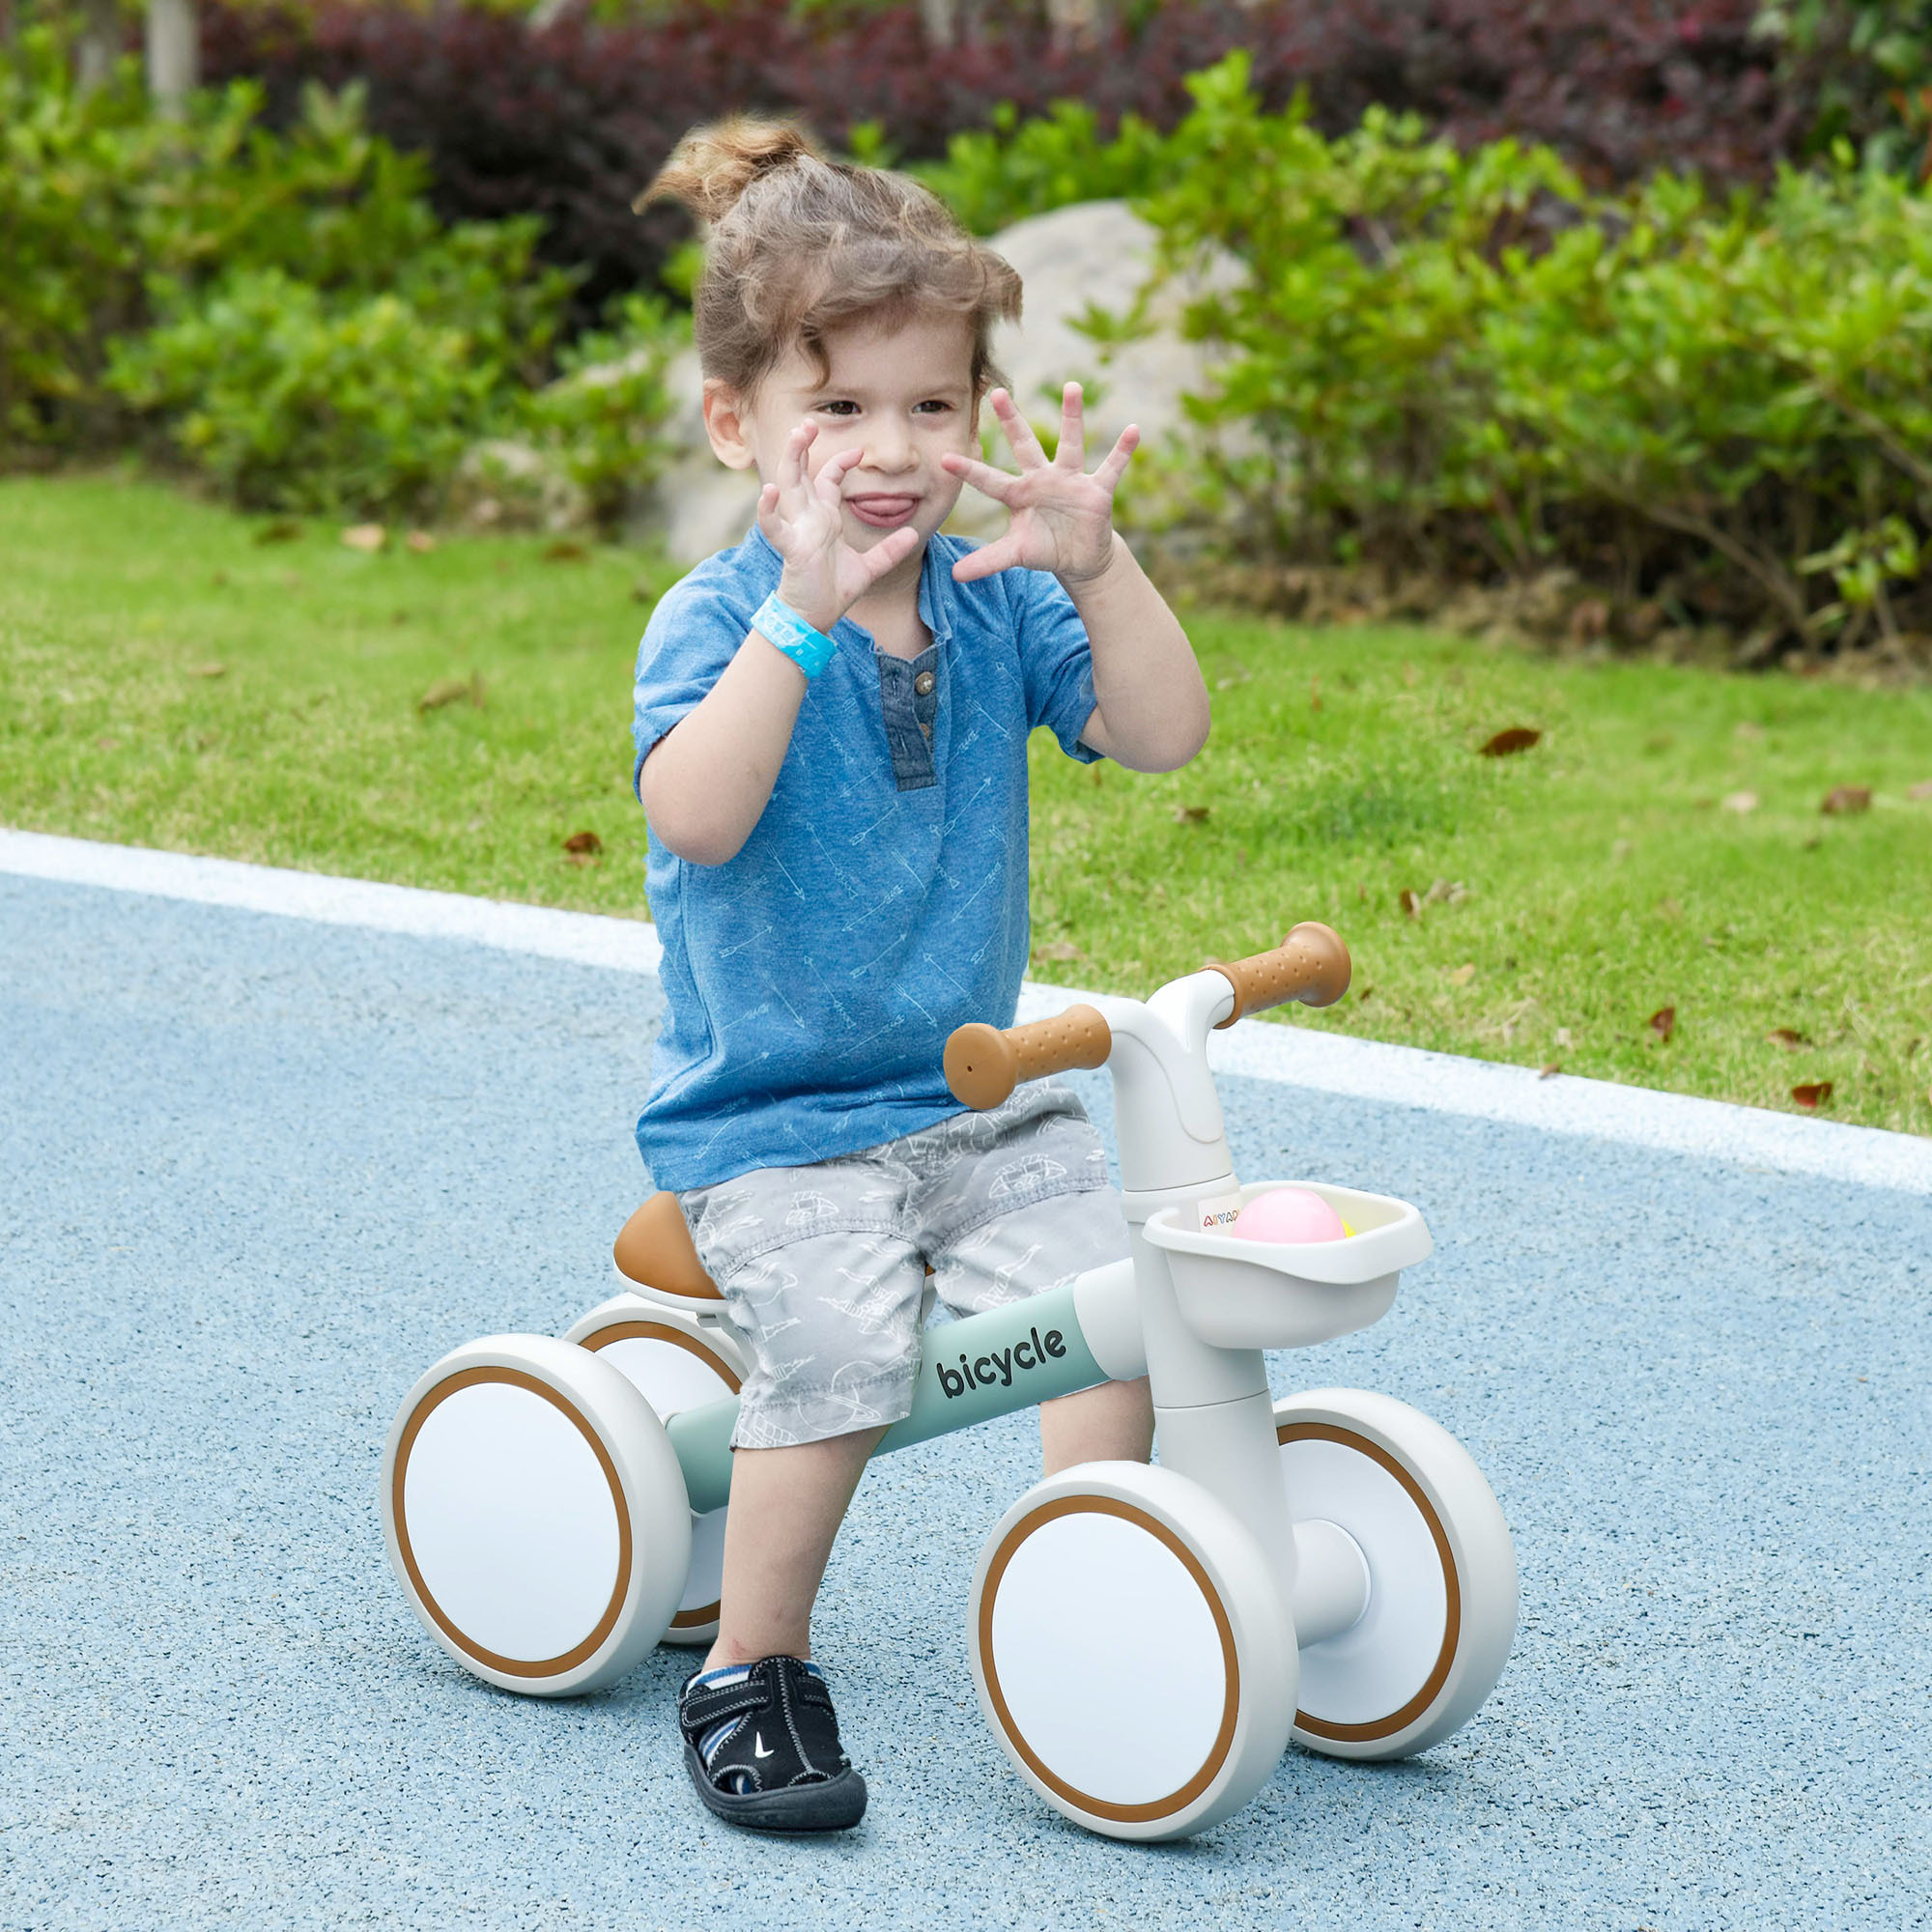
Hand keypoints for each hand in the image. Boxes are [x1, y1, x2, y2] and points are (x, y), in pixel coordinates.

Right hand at [756, 422, 919, 633]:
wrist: (815, 618)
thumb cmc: (834, 590)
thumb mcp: (870, 568)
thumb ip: (890, 550)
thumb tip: (912, 534)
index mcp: (823, 518)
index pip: (827, 479)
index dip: (840, 461)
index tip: (858, 451)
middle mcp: (808, 518)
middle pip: (801, 473)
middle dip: (803, 447)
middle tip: (809, 423)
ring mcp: (798, 530)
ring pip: (787, 487)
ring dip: (790, 461)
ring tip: (796, 437)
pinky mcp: (792, 548)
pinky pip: (775, 527)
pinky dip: (767, 510)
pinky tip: (768, 491)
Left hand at [941, 384, 1138, 586]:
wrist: (1079, 558)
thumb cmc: (1044, 549)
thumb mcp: (1016, 554)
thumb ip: (988, 561)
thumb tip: (955, 576)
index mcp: (1018, 494)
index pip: (990, 480)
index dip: (969, 471)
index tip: (944, 459)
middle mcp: (1042, 479)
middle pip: (1025, 445)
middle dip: (1012, 420)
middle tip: (996, 392)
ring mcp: (1070, 481)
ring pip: (1070, 444)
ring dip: (1072, 416)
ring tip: (1072, 386)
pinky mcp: (1097, 490)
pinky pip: (1112, 467)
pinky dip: (1123, 450)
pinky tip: (1134, 430)